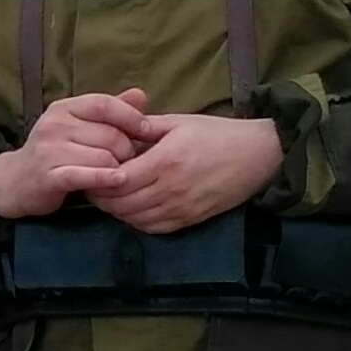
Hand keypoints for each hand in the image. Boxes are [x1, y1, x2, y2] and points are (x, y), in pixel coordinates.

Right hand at [0, 89, 154, 219]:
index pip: (104, 104)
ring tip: (118, 174)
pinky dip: (105, 179)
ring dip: (118, 168)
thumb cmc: (53, 152)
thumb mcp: (77, 125)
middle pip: (109, 134)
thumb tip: (141, 95)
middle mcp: (53, 125)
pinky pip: (85, 175)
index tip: (147, 131)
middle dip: (127, 149)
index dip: (131, 116)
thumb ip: (109, 110)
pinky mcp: (48, 176)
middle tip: (130, 161)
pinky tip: (118, 181)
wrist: (15, 181)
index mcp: (63, 108)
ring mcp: (49, 151)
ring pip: (103, 157)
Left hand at [88, 113, 282, 234]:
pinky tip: (132, 207)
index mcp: (166, 161)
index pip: (118, 180)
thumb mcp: (179, 123)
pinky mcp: (190, 220)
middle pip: (121, 203)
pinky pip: (152, 228)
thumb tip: (113, 130)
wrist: (260, 155)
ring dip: (117, 210)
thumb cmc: (218, 134)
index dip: (98, 178)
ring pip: (133, 219)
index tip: (90, 170)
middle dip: (102, 196)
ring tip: (110, 195)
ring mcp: (181, 208)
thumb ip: (144, 128)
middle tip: (93, 185)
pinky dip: (135, 220)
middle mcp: (171, 189)